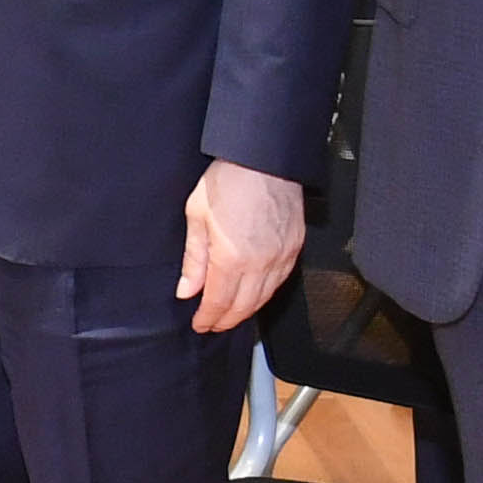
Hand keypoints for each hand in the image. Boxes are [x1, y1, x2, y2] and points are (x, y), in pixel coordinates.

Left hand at [175, 163, 303, 334]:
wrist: (263, 157)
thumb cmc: (229, 179)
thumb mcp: (197, 216)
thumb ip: (193, 259)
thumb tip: (186, 290)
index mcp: (231, 258)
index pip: (219, 302)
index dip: (208, 318)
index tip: (200, 324)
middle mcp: (260, 263)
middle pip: (243, 307)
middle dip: (226, 320)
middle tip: (212, 324)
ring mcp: (282, 257)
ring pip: (265, 298)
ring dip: (246, 311)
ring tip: (231, 314)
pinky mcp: (295, 247)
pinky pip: (281, 281)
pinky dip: (266, 294)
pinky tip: (255, 294)